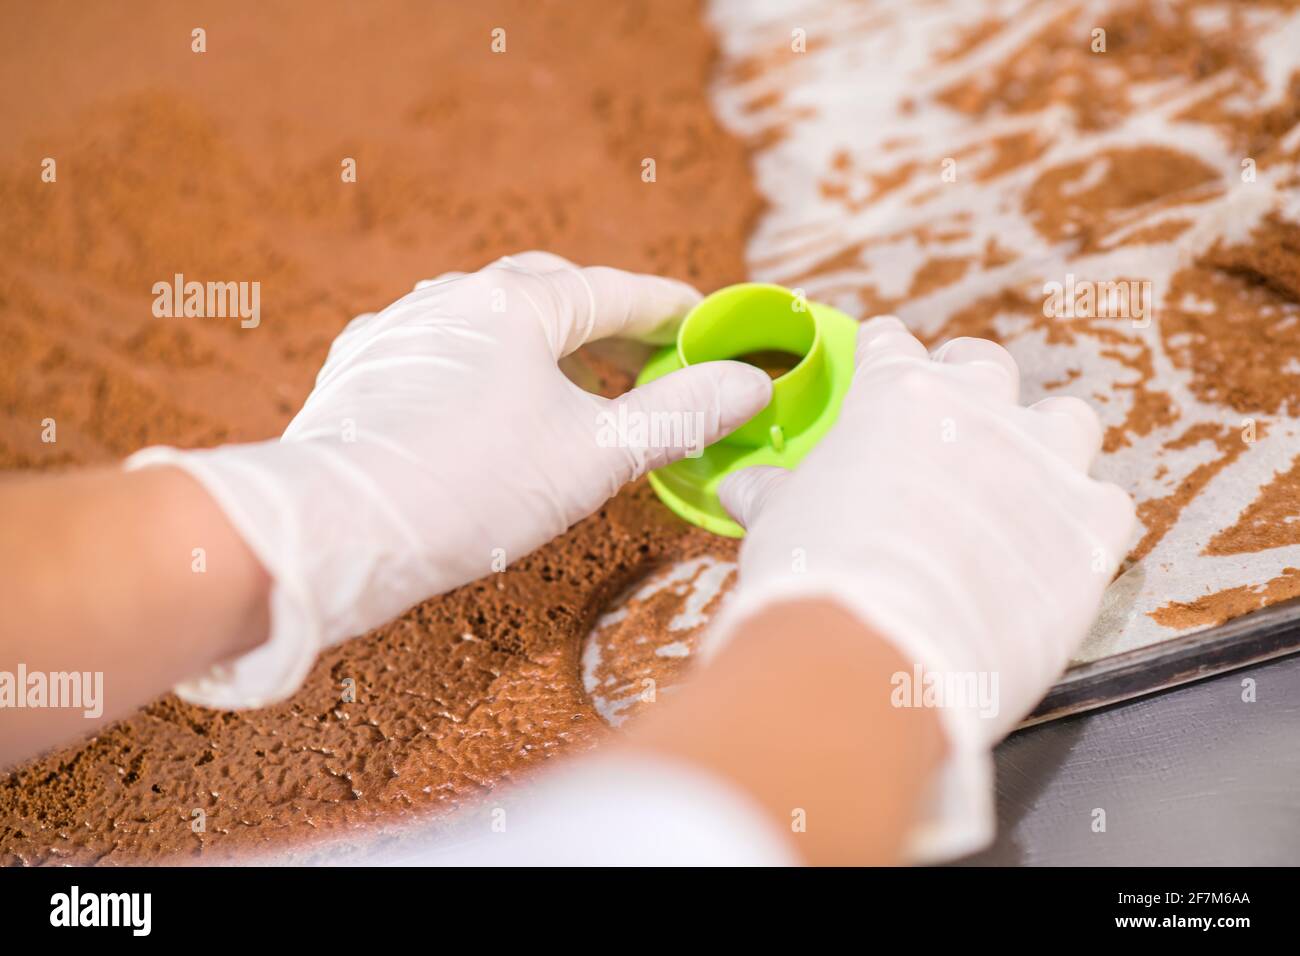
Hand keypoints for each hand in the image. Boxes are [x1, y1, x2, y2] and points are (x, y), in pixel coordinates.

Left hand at [128, 252, 771, 706]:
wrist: (331, 530)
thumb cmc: (469, 490)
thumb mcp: (592, 457)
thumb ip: (677, 415)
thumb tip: (750, 383)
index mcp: (516, 305)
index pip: (614, 292)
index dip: (668, 309)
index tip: (702, 324)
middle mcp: (453, 299)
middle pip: (550, 293)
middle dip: (605, 322)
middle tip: (645, 360)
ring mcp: (400, 331)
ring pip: (490, 319)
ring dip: (544, 345)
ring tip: (575, 390)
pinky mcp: (362, 371)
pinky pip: (443, 350)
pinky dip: (488, 369)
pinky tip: (491, 408)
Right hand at [710, 316, 1134, 858]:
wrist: (875, 654)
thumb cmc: (813, 580)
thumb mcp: (776, 523)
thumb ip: (772, 494)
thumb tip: (740, 486)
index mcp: (894, 394)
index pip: (891, 345)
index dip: (883, 353)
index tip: (882, 359)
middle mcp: (978, 411)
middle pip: (986, 366)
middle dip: (968, 386)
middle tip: (949, 425)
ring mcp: (1043, 466)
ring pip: (1067, 421)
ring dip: (1045, 442)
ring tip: (1023, 479)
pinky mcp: (1090, 531)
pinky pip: (1108, 505)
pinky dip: (1085, 521)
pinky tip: (1058, 547)